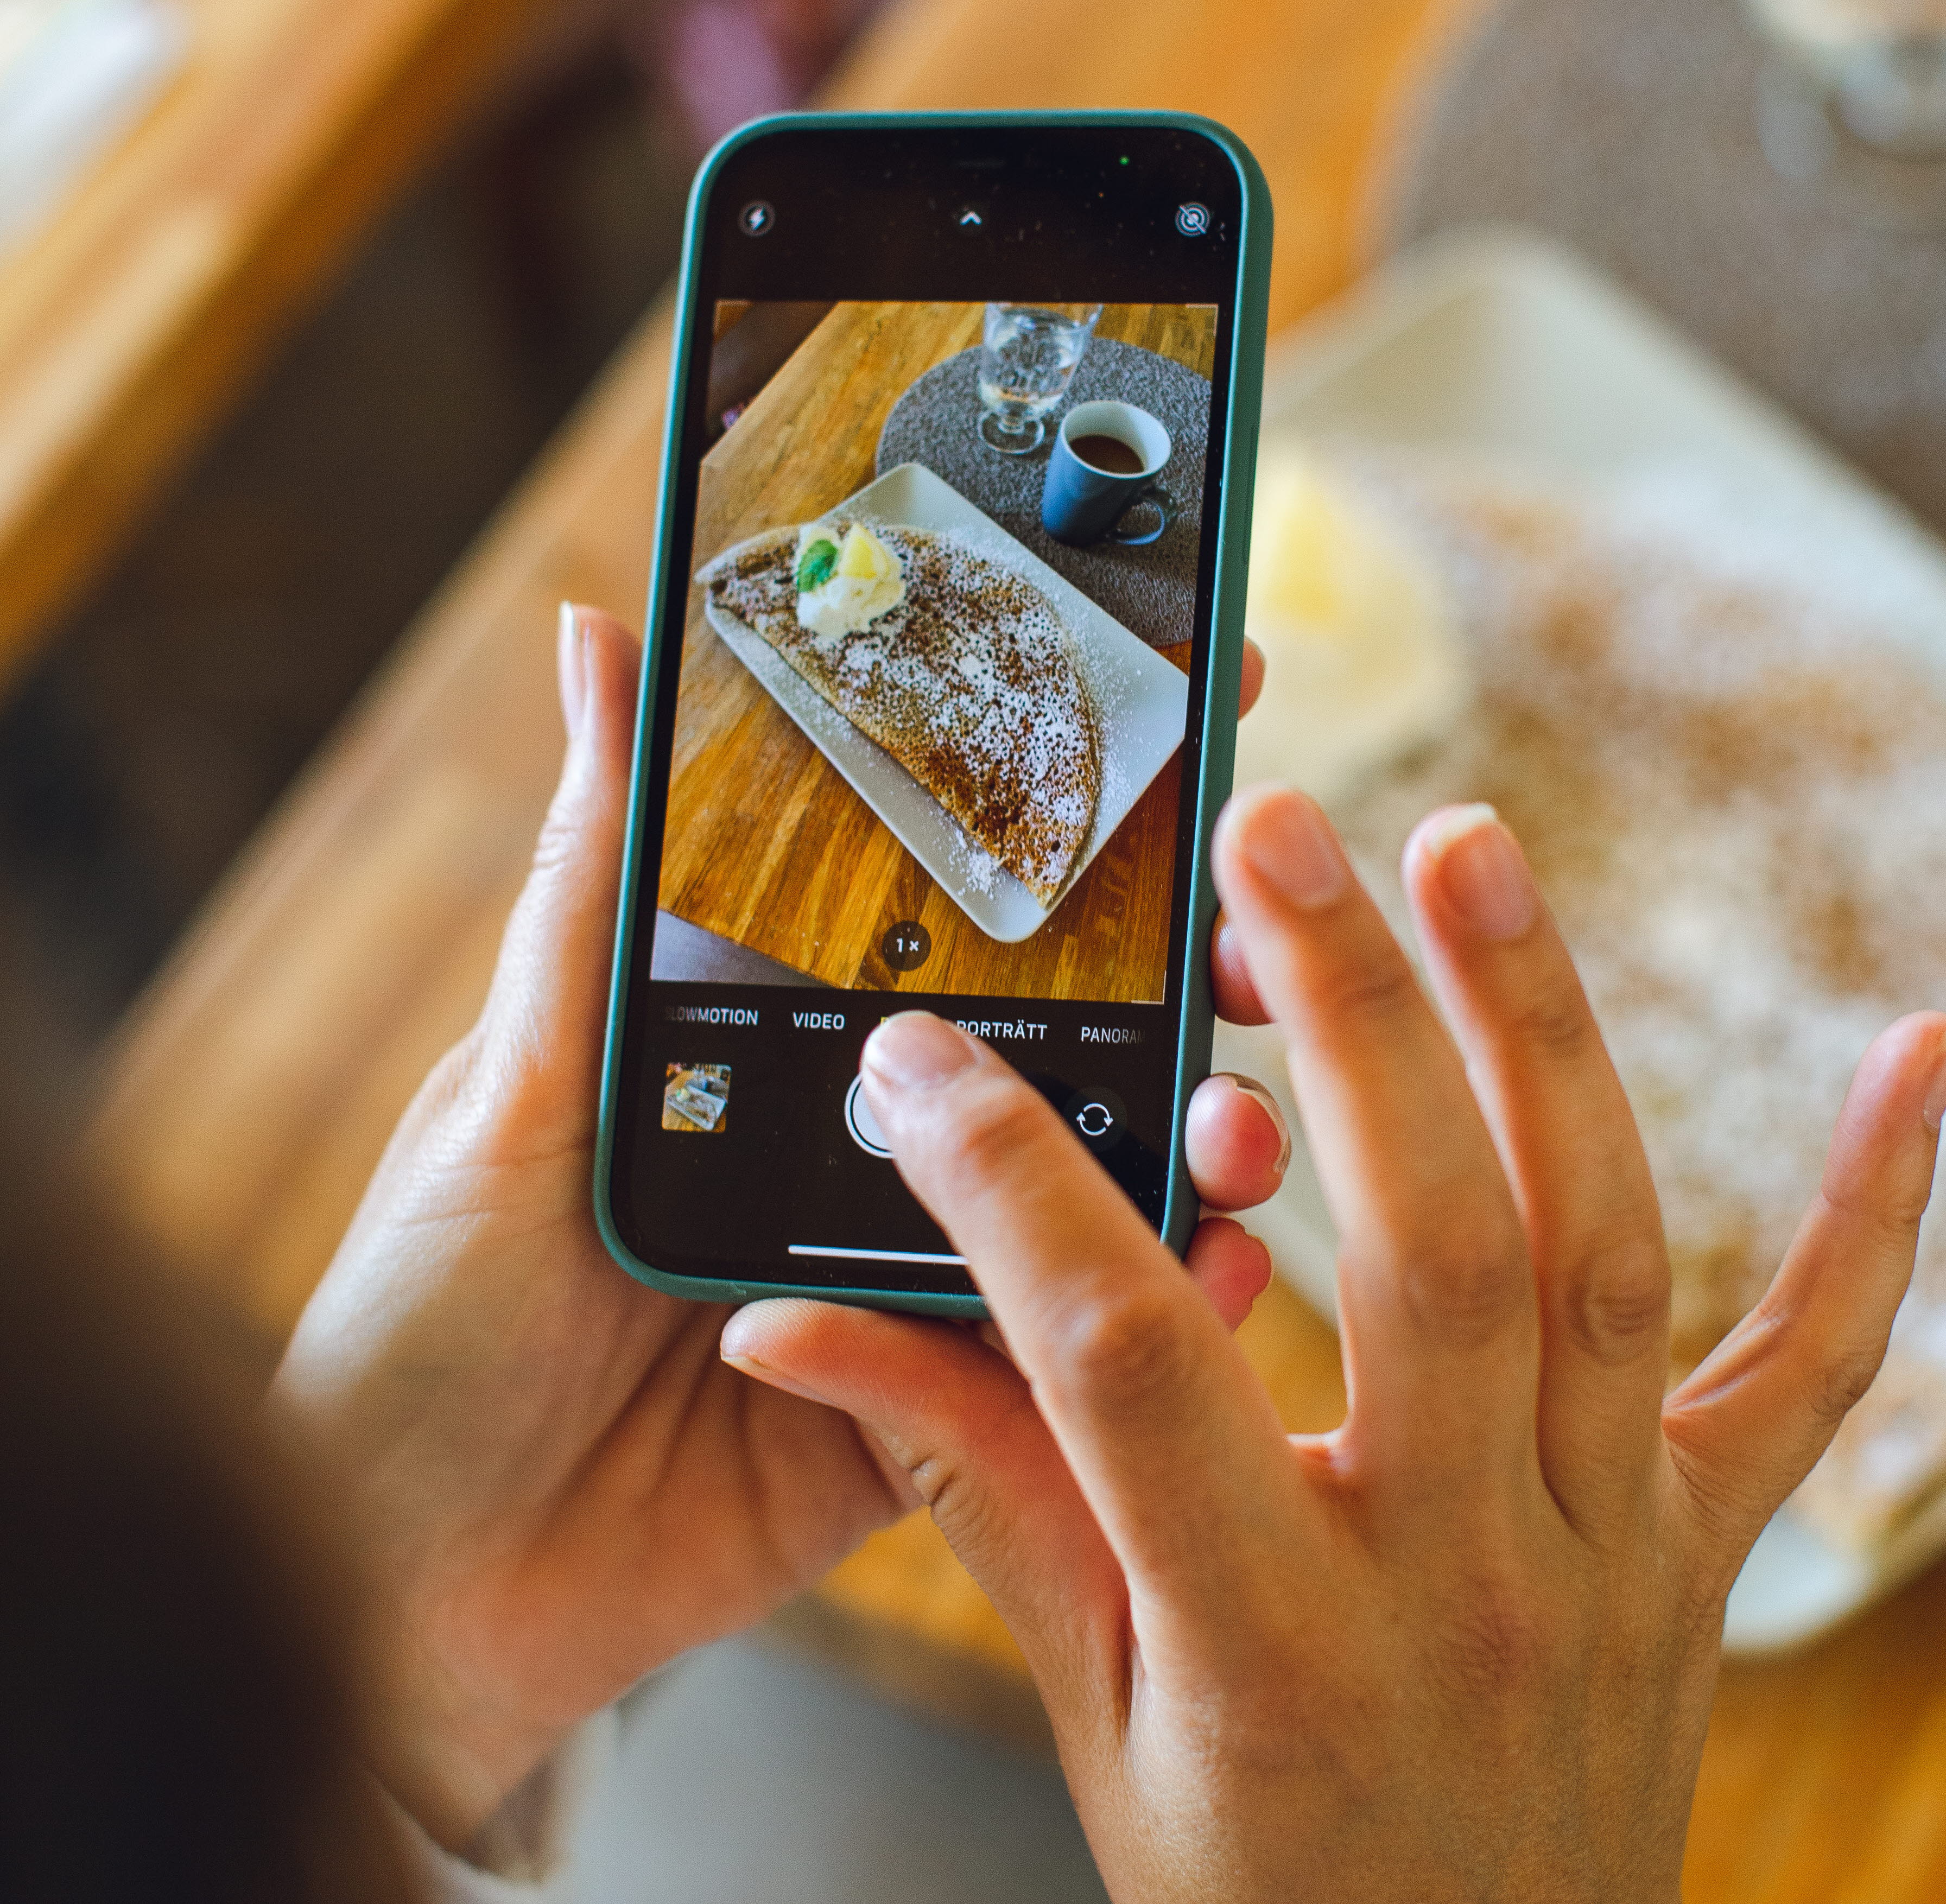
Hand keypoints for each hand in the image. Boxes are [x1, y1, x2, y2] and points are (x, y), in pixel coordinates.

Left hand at [271, 609, 1283, 1851]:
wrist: (407, 1581)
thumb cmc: (431, 1305)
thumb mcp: (522, 1074)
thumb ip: (595, 877)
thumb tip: (598, 639)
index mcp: (786, 1039)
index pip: (955, 906)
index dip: (1078, 821)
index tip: (1194, 722)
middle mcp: (871, 1140)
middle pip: (1063, 1040)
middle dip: (1189, 982)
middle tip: (1262, 949)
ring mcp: (913, 1273)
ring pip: (1091, 1191)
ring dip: (1195, 1145)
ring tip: (1239, 1131)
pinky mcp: (934, 1415)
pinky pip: (1063, 1360)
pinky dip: (1149, 1320)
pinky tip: (1209, 1279)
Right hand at [721, 788, 1945, 1903]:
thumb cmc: (1252, 1889)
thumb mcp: (1089, 1707)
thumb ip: (965, 1489)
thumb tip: (796, 1331)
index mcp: (1272, 1645)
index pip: (1129, 1367)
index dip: (1016, 1190)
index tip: (933, 1058)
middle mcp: (1470, 1582)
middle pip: (1433, 1259)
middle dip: (1352, 1023)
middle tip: (1283, 833)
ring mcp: (1616, 1556)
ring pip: (1607, 1259)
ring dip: (1546, 1034)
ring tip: (1473, 848)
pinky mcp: (1708, 1544)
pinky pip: (1818, 1366)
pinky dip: (1878, 1207)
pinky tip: (1924, 1053)